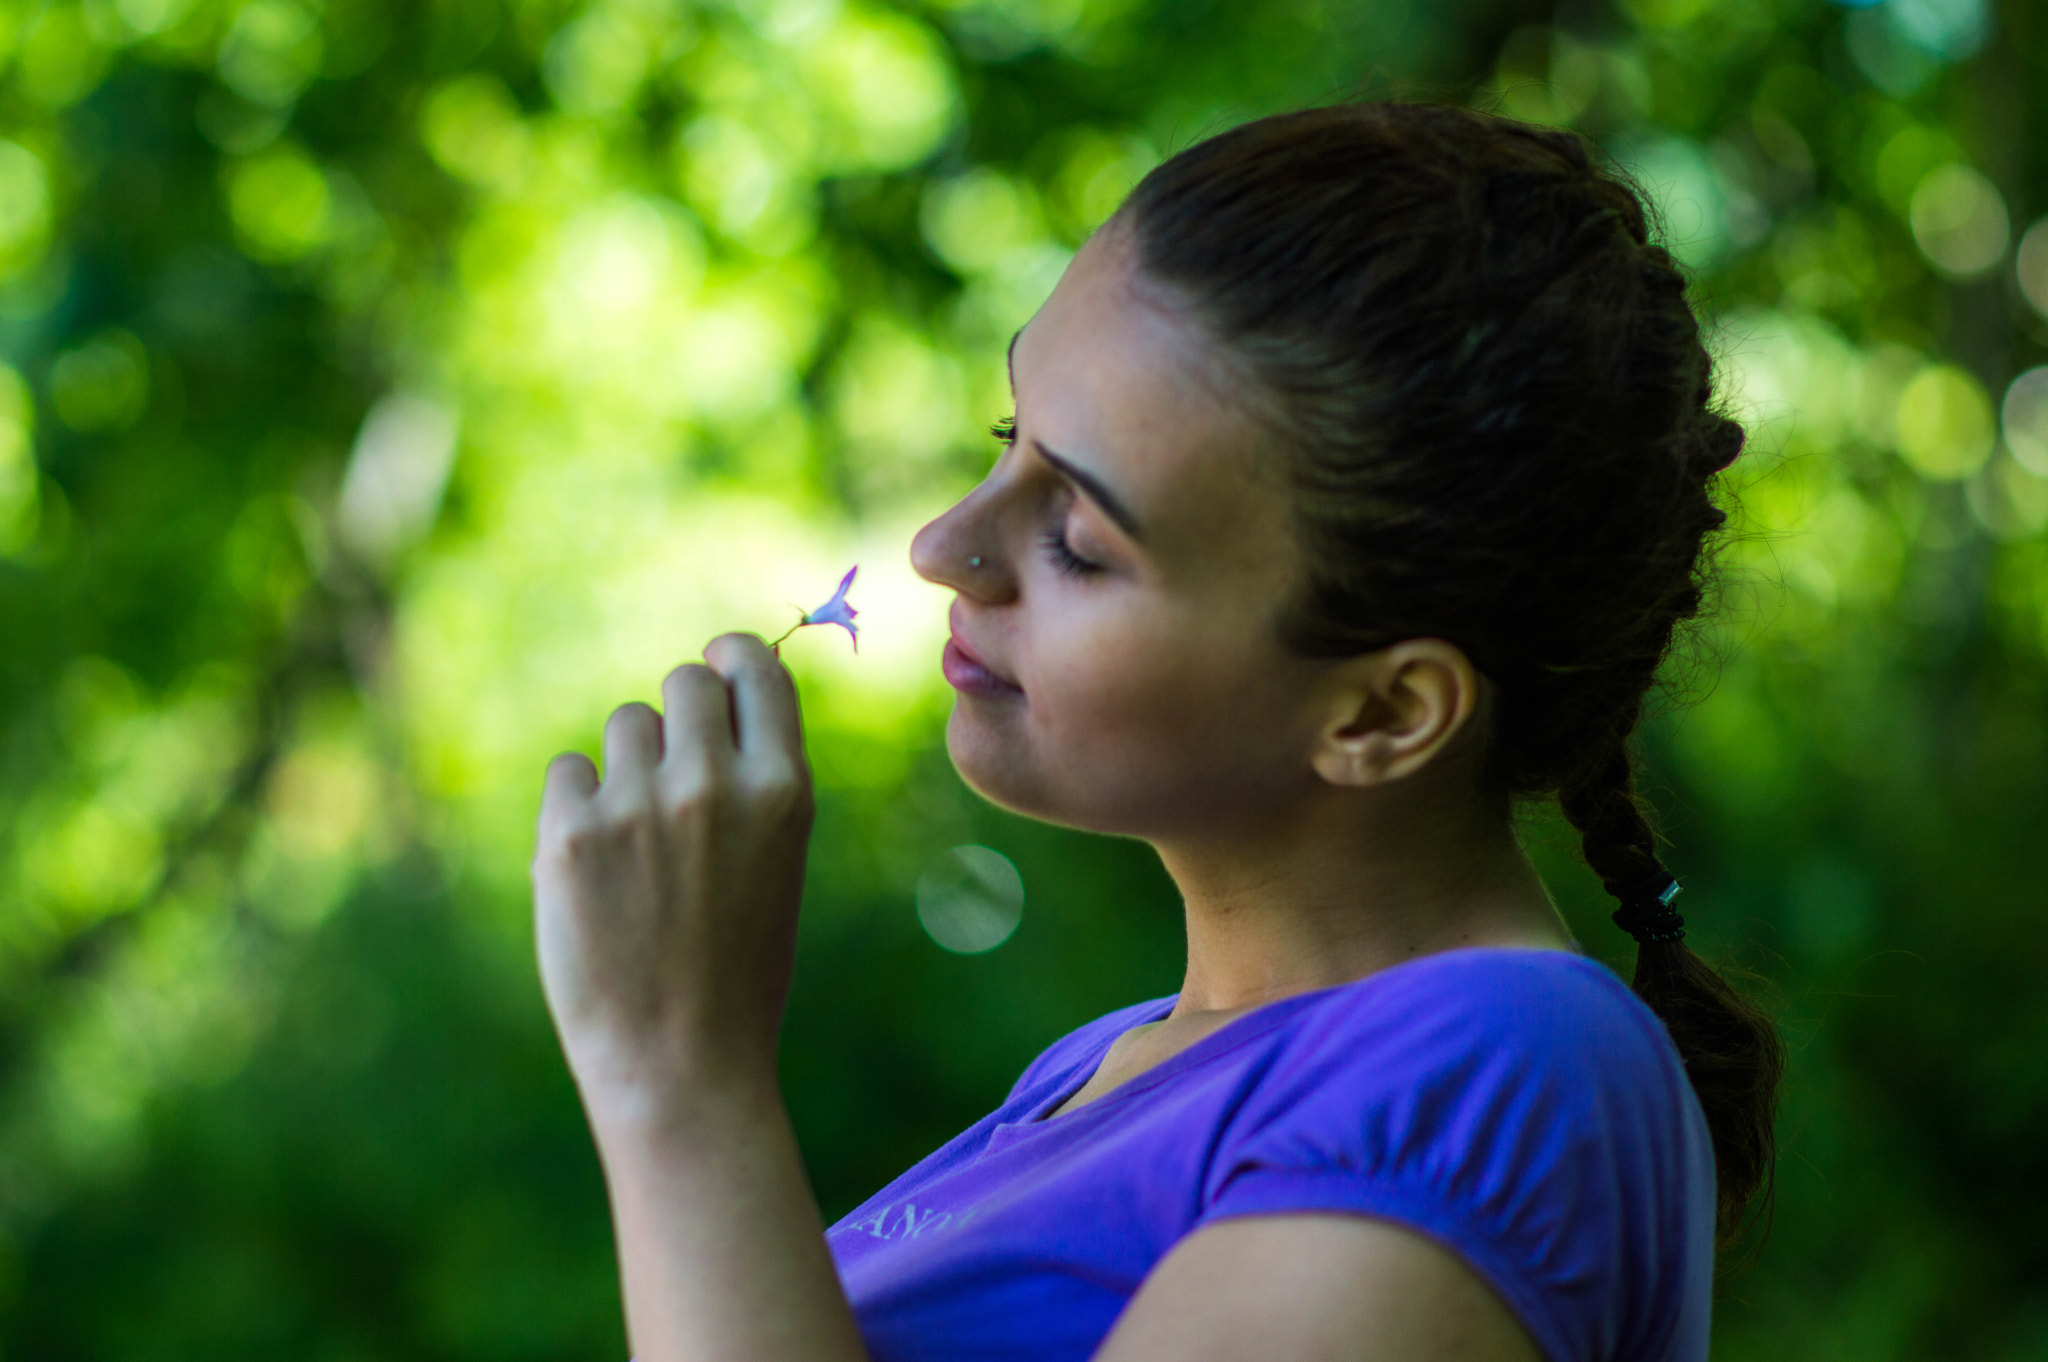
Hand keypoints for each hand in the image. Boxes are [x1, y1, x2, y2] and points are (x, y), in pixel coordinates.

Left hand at [531, 633, 813, 1122]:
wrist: (681, 1064)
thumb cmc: (738, 965)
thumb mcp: (779, 859)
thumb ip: (755, 776)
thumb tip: (717, 686)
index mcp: (783, 789)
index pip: (755, 667)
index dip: (731, 657)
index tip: (716, 665)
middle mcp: (713, 784)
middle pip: (683, 682)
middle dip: (678, 715)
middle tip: (674, 773)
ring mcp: (638, 807)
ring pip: (625, 726)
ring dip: (628, 766)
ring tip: (640, 845)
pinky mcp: (570, 836)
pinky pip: (569, 773)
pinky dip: (579, 809)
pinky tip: (599, 869)